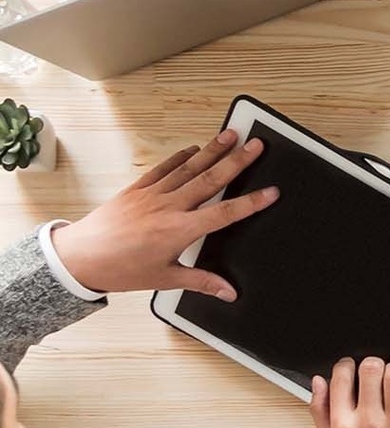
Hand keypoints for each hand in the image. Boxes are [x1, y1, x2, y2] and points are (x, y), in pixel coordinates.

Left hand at [49, 130, 276, 299]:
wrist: (79, 258)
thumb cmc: (119, 269)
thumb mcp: (164, 279)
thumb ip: (201, 282)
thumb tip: (228, 292)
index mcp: (178, 231)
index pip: (224, 213)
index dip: (250, 202)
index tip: (270, 192)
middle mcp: (168, 207)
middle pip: (210, 180)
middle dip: (236, 161)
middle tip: (255, 145)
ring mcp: (152, 195)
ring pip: (189, 168)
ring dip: (212, 150)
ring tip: (230, 135)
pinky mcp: (136, 189)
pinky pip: (163, 168)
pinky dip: (180, 157)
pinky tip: (194, 149)